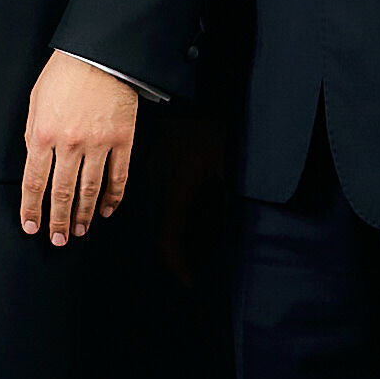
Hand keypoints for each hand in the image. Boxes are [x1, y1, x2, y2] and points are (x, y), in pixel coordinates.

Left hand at [19, 53, 138, 245]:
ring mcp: (99, 144)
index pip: (34, 182)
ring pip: (90, 190)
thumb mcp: (35, 103)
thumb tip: (34, 163)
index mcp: (43, 134)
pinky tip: (105, 210)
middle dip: (58, 220)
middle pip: (62, 192)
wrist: (98, 54)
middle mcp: (70, 144)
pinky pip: (118, 177)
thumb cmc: (63, 74)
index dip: (32, 208)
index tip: (31, 226)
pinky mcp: (123, 140)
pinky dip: (112, 198)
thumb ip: (32, 135)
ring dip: (83, 215)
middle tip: (57, 239)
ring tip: (79, 231)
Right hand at [153, 102, 232, 289]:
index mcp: (176, 189)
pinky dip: (173, 216)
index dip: (178, 264)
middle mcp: (158, 186)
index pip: (168, 238)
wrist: (190, 97)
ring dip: (175, 235)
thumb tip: (221, 233)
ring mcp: (153, 175)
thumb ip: (222, 204)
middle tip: (196, 268)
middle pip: (160, 232)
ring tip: (198, 244)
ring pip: (158, 217)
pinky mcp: (154, 167)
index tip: (189, 281)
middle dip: (178, 255)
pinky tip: (191, 216)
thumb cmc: (212, 131)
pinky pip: (159, 200)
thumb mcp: (226, 170)